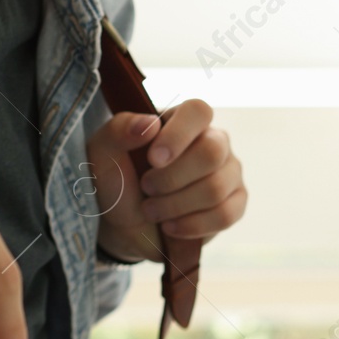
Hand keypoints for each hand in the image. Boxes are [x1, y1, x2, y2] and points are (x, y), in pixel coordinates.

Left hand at [85, 99, 246, 262]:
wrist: (123, 222)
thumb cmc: (116, 178)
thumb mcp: (103, 151)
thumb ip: (119, 129)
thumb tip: (150, 124)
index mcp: (182, 120)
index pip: (198, 111)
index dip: (178, 135)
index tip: (152, 159)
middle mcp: (213, 140)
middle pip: (212, 152)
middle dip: (172, 178)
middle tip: (146, 188)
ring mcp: (228, 172)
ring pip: (216, 188)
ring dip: (175, 205)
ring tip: (150, 210)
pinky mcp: (234, 203)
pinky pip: (226, 214)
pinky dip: (192, 225)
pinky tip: (170, 226)